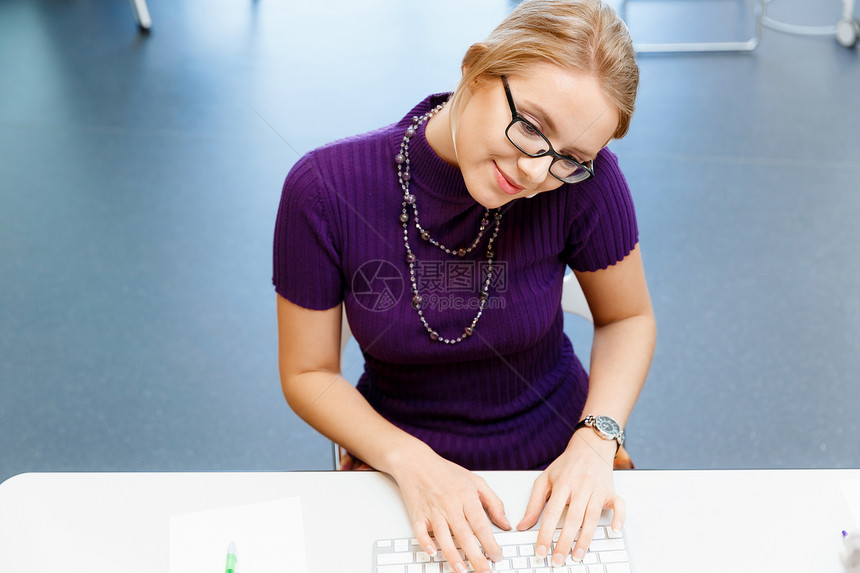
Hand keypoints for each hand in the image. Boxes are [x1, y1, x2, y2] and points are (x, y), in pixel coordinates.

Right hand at [391, 450, 510, 572]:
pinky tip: (432, 552)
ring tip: (462, 569)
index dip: (490, 542)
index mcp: (466, 496)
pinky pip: (420, 532)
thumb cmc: (445, 472)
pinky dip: (425, 542)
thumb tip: (505, 524)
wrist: (416, 462)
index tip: (497, 556)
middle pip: (464, 534)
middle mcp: (449, 504)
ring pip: (443, 536)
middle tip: (485, 571)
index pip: (481, 524)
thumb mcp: (475, 481)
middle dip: (475, 556)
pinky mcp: (417, 514)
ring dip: (452, 555)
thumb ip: (493, 502)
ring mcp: (432, 510)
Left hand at [517, 431, 624, 566]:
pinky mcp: (610, 491)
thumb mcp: (545, 479)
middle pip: (573, 519)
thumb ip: (534, 503)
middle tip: (558, 560)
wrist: (589, 446)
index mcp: (563, 484)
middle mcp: (581, 487)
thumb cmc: (566, 465)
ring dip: (585, 539)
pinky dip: (619, 518)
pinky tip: (615, 531)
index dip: (545, 533)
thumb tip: (523, 525)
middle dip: (564, 542)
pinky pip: (619, 505)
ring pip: (592, 518)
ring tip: (577, 556)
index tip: (541, 550)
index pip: (552, 513)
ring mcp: (597, 489)